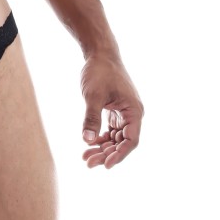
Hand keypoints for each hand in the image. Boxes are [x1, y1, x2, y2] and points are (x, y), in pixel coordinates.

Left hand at [80, 54, 143, 168]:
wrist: (100, 54)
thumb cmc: (99, 72)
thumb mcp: (93, 95)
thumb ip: (91, 118)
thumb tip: (88, 140)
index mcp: (134, 111)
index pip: (131, 140)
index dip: (119, 154)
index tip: (106, 165)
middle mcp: (132, 114)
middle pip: (122, 142)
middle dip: (106, 154)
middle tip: (88, 162)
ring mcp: (124, 113)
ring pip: (115, 138)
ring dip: (102, 148)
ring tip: (85, 157)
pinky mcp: (115, 110)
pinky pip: (110, 130)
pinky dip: (100, 138)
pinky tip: (89, 145)